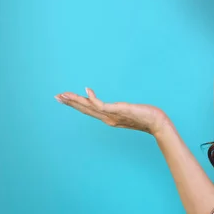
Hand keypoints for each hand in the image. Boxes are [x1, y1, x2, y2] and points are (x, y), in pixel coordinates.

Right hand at [54, 88, 168, 135]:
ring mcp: (113, 115)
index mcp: (109, 118)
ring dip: (76, 100)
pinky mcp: (119, 110)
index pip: (88, 110)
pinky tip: (87, 91)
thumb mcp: (130, 112)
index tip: (64, 98)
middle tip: (56, 96)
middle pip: (85, 109)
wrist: (156, 123)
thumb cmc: (146, 117)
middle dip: (70, 102)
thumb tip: (116, 106)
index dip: (75, 104)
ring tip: (64, 94)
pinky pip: (102, 105)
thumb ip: (121, 110)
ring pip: (90, 107)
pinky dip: (93, 99)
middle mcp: (108, 118)